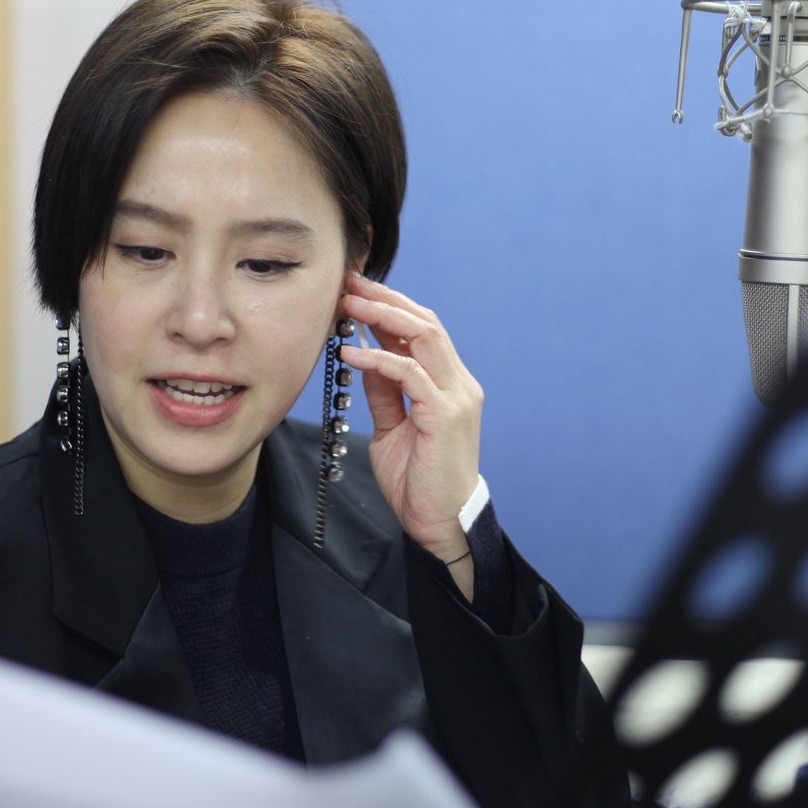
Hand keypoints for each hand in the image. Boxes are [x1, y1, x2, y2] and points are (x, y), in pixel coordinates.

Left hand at [337, 272, 483, 562]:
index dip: (390, 307)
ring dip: (383, 317)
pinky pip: (409, 374)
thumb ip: (385, 394)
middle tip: (349, 284)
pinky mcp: (444, 415)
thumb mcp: (393, 428)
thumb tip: (364, 358)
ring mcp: (456, 397)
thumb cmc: (419, 481)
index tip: (355, 291)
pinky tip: (350, 355)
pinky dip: (378, 360)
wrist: (440, 523)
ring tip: (349, 306)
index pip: (422, 331)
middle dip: (385, 300)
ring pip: (424, 337)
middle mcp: (458, 383)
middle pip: (425, 323)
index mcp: (449, 384)